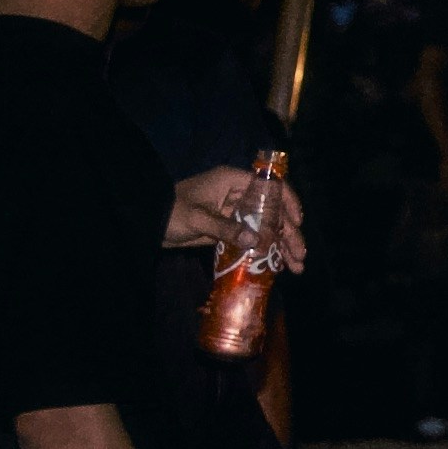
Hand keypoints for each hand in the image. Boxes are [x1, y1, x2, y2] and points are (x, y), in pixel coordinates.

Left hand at [164, 165, 304, 272]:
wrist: (147, 223)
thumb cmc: (171, 211)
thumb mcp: (197, 217)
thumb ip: (226, 228)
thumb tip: (256, 243)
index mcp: (233, 181)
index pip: (270, 187)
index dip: (288, 204)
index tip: (298, 223)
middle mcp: (239, 195)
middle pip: (273, 212)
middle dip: (289, 234)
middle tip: (300, 255)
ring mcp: (234, 214)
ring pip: (265, 229)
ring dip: (280, 247)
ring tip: (296, 266)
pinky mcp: (228, 230)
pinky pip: (252, 240)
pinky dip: (263, 252)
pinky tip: (277, 266)